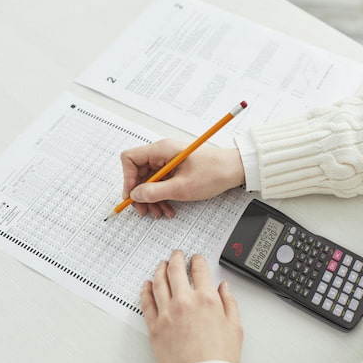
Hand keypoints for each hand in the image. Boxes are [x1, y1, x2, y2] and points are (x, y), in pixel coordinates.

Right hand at [120, 138, 245, 217]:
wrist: (234, 170)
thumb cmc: (213, 172)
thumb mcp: (181, 188)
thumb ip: (155, 192)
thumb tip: (135, 195)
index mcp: (161, 150)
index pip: (130, 159)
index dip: (127, 178)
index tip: (132, 196)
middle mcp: (162, 153)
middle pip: (138, 173)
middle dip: (140, 194)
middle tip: (144, 210)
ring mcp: (168, 162)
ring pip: (149, 181)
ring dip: (152, 199)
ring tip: (159, 213)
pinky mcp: (175, 170)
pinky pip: (161, 184)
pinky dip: (162, 197)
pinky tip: (168, 208)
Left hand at [141, 250, 242, 362]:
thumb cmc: (218, 359)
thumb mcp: (235, 329)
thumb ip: (229, 303)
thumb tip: (224, 288)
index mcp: (207, 300)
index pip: (200, 270)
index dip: (197, 261)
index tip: (196, 259)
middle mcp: (185, 302)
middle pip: (176, 270)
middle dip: (176, 258)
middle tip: (177, 254)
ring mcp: (167, 314)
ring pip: (158, 282)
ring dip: (160, 269)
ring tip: (162, 264)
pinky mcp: (154, 327)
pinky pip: (146, 302)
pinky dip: (146, 290)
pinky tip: (147, 285)